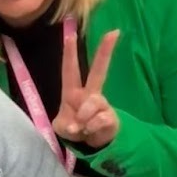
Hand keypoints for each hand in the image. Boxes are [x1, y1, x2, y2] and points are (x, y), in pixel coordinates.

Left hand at [53, 29, 119, 148]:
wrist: (91, 144)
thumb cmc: (73, 128)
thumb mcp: (62, 128)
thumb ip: (66, 124)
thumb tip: (78, 124)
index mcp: (73, 92)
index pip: (70, 70)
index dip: (70, 54)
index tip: (70, 35)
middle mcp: (89, 94)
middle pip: (98, 70)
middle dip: (105, 51)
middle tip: (114, 32)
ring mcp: (102, 104)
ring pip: (94, 103)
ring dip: (84, 119)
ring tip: (82, 128)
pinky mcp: (111, 116)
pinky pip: (99, 120)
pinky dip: (91, 129)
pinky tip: (90, 132)